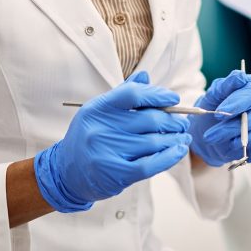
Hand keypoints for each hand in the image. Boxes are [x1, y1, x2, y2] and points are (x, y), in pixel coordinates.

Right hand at [34, 72, 190, 212]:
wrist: (66, 173)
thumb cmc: (90, 136)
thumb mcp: (101, 110)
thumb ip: (124, 93)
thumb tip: (146, 76)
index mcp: (98, 108)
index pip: (133, 94)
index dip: (157, 94)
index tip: (174, 98)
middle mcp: (101, 129)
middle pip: (148, 119)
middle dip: (172, 120)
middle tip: (183, 122)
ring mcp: (108, 152)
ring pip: (153, 142)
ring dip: (174, 138)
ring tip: (184, 136)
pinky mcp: (116, 174)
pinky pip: (150, 165)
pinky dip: (169, 157)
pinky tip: (179, 151)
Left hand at [188, 70, 250, 166]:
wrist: (212, 133)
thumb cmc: (215, 110)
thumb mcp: (214, 96)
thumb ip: (225, 86)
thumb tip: (240, 76)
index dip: (238, 102)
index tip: (218, 114)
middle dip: (236, 127)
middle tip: (213, 135)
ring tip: (231, 145)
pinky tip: (249, 154)